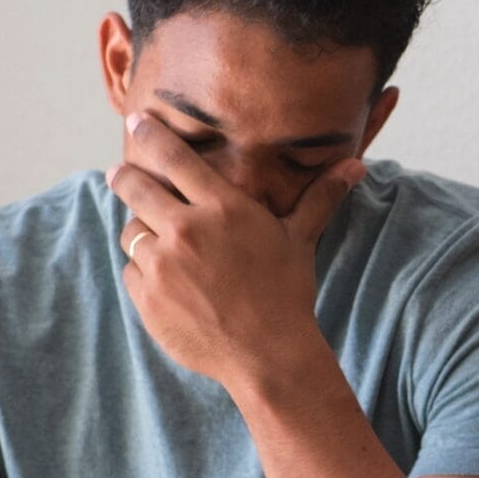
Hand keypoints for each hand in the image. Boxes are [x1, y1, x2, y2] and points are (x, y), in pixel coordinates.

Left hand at [107, 112, 365, 384]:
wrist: (268, 355)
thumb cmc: (288, 293)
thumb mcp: (299, 240)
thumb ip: (319, 198)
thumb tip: (357, 166)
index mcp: (223, 208)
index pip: (174, 157)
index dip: (151, 135)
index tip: (138, 122)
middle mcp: (186, 230)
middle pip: (135, 187)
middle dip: (125, 177)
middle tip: (121, 174)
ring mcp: (162, 265)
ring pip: (131, 232)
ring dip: (141, 232)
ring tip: (160, 243)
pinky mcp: (146, 297)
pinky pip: (132, 271)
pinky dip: (145, 272)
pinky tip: (169, 283)